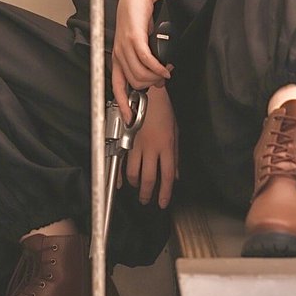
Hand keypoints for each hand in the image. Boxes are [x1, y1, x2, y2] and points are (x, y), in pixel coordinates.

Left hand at [111, 0, 187, 103]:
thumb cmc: (139, 19)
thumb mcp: (140, 44)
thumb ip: (145, 63)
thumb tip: (157, 81)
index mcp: (118, 58)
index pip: (117, 87)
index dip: (123, 105)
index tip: (131, 118)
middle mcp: (118, 54)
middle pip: (135, 84)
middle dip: (151, 86)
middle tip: (162, 79)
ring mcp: (124, 46)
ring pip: (141, 75)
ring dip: (157, 77)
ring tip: (165, 70)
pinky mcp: (134, 38)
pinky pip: (146, 61)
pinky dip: (158, 68)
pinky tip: (165, 67)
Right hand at [125, 85, 178, 208]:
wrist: (146, 92)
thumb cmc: (162, 110)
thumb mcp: (175, 132)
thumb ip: (175, 156)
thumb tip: (175, 175)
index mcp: (166, 146)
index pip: (166, 176)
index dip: (165, 193)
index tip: (162, 203)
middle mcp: (151, 148)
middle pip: (148, 178)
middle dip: (147, 193)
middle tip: (146, 200)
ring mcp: (137, 144)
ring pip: (133, 172)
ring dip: (135, 184)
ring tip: (137, 188)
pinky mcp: (125, 138)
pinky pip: (121, 160)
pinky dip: (120, 173)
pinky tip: (121, 181)